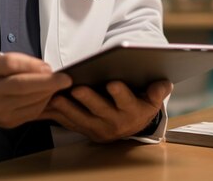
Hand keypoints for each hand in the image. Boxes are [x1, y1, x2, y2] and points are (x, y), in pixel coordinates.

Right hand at [0, 53, 71, 128]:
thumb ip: (19, 62)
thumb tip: (45, 69)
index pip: (10, 64)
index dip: (32, 65)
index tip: (49, 66)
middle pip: (22, 86)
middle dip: (47, 82)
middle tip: (65, 79)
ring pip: (29, 101)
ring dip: (49, 93)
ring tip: (58, 85)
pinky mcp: (7, 122)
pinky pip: (31, 113)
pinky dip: (44, 103)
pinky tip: (48, 95)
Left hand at [40, 79, 172, 141]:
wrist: (130, 124)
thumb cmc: (139, 104)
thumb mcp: (152, 98)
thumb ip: (158, 90)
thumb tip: (164, 83)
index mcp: (132, 112)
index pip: (127, 102)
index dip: (120, 93)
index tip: (113, 83)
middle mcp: (114, 123)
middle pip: (99, 110)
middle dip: (88, 99)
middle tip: (77, 87)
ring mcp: (97, 128)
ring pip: (80, 118)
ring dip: (67, 107)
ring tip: (57, 95)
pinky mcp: (83, 129)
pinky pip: (68, 122)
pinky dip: (57, 112)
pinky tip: (48, 101)